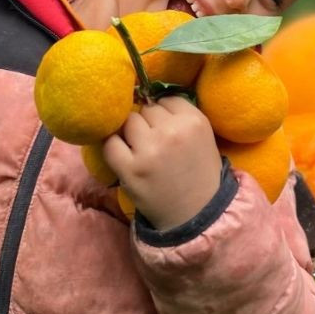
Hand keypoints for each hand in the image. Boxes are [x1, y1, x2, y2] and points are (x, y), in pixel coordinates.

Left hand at [104, 96, 222, 229]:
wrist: (196, 215)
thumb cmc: (200, 176)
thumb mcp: (204, 138)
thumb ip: (181, 118)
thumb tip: (146, 98)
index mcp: (195, 122)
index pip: (167, 99)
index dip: (164, 113)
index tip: (167, 129)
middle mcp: (173, 131)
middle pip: (146, 109)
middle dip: (148, 124)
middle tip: (154, 144)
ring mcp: (150, 150)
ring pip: (128, 122)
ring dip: (131, 134)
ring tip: (140, 152)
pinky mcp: (130, 168)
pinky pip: (110, 143)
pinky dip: (114, 148)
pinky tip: (124, 157)